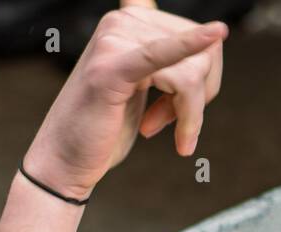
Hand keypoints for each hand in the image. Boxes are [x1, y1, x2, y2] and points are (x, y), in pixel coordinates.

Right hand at [22, 0, 227, 198]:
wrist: (63, 161)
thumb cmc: (103, 130)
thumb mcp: (140, 85)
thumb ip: (166, 55)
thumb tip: (213, 32)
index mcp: (128, 21)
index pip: (195, 38)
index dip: (202, 80)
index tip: (177, 110)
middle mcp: (120, 21)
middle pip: (200, 54)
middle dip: (197, 100)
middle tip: (172, 126)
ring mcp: (114, 41)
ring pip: (190, 71)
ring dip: (188, 113)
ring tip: (160, 130)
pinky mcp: (112, 68)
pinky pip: (162, 56)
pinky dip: (191, 46)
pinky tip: (216, 33)